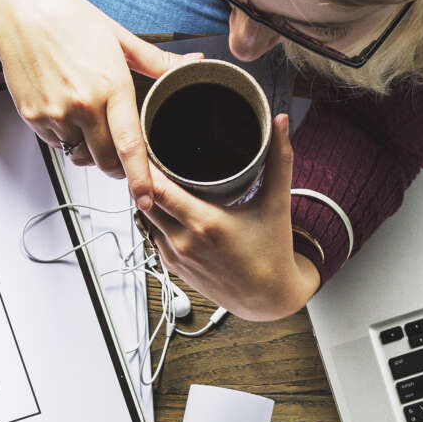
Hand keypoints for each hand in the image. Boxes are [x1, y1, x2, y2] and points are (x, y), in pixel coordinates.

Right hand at [0, 0, 178, 200]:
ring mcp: (55, 114)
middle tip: (120, 151)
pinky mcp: (34, 118)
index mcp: (111, 85)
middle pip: (106, 161)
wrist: (19, 10)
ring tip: (88, 118)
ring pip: (81, 156)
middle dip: (117, 164)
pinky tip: (66, 110)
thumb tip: (192, 64)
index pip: (130, 145)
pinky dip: (66, 138)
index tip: (147, 199)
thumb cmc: (69, 19)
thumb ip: (157, 60)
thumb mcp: (119, 37)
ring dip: (90, 150)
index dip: (140, 178)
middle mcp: (82, 104)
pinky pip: (58, 145)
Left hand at [138, 114, 316, 320]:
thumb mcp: (277, 203)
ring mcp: (174, 256)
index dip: (144, 164)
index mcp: (205, 223)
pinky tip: (161, 204)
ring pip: (143, 218)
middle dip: (140, 176)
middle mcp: (183, 241)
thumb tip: (282, 122)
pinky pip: (151, 234)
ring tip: (149, 173)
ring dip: (144, 197)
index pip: (157, 187)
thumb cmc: (273, 251)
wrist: (268, 299)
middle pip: (143, 200)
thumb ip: (279, 159)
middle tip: (142, 150)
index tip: (144, 141)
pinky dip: (153, 218)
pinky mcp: (172, 267)